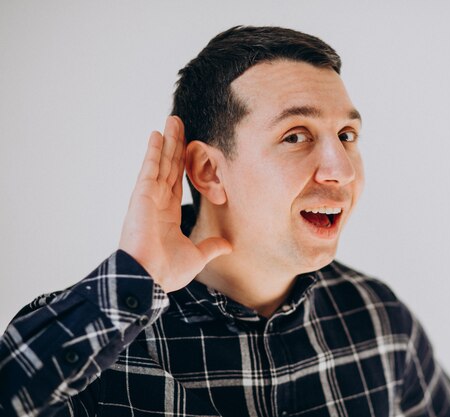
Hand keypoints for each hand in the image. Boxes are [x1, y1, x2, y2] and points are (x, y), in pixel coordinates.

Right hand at [119, 116, 230, 292]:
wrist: (149, 278)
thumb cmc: (166, 272)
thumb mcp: (196, 256)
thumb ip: (211, 246)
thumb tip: (228, 245)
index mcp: (169, 214)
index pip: (177, 181)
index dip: (182, 163)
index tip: (188, 147)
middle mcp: (158, 202)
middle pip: (169, 166)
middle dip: (175, 145)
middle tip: (180, 123)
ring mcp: (149, 197)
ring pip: (161, 163)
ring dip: (167, 141)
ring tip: (172, 121)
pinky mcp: (142, 195)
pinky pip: (149, 169)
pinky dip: (153, 151)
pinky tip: (157, 134)